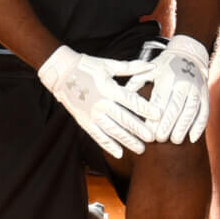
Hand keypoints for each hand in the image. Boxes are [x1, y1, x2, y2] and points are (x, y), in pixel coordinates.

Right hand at [36, 45, 160, 157]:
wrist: (61, 72)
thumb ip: (131, 68)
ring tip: (141, 149)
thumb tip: (152, 66)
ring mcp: (91, 113)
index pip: (131, 100)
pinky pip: (98, 136)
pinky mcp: (84, 120)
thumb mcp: (109, 65)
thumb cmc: (87, 66)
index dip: (145, 108)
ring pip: (113, 130)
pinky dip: (108, 145)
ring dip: (127, 140)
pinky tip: (119, 153)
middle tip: (152, 138)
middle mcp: (101, 103)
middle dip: (139, 129)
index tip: (158, 116)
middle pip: (124, 118)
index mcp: (108, 88)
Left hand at [137, 35, 212, 144]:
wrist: (188, 55)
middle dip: (168, 125)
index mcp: (166, 77)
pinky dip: (199, 126)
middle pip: (175, 107)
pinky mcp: (205, 95)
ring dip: (183, 128)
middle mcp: (182, 83)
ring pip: (190, 111)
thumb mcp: (148, 70)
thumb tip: (122, 97)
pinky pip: (204, 112)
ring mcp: (195, 89)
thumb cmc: (163, 66)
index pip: (160, 101)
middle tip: (160, 139)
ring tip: (174, 141)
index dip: (155, 117)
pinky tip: (192, 138)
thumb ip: (135, 83)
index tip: (148, 131)